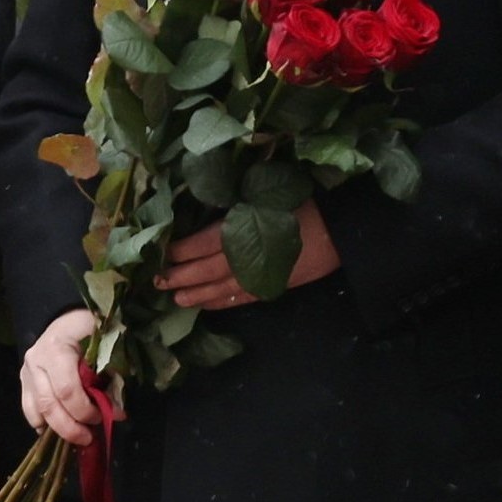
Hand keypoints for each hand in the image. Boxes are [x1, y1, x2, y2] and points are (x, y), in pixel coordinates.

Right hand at [15, 306, 104, 447]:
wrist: (67, 319)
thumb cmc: (91, 330)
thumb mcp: (105, 345)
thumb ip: (111, 375)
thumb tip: (116, 411)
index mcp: (57, 349)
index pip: (67, 390)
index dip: (87, 410)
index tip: (108, 416)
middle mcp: (36, 361)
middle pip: (49, 405)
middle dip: (71, 427)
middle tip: (90, 438)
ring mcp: (26, 372)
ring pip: (37, 411)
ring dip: (59, 429)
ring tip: (79, 436)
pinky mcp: (24, 381)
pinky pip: (29, 410)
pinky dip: (44, 424)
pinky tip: (59, 430)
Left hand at [159, 204, 341, 314]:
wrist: (343, 228)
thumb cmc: (305, 204)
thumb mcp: (269, 196)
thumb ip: (238, 207)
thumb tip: (204, 212)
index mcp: (249, 227)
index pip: (207, 242)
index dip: (183, 249)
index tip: (162, 251)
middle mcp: (252, 254)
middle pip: (208, 268)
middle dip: (182, 275)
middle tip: (158, 280)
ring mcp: (263, 273)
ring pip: (222, 288)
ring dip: (197, 294)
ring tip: (176, 298)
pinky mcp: (275, 286)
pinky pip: (243, 298)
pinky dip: (222, 302)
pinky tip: (206, 305)